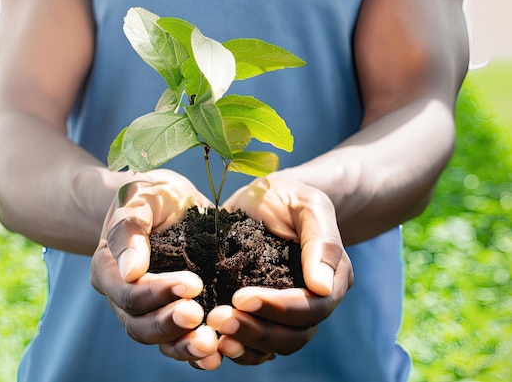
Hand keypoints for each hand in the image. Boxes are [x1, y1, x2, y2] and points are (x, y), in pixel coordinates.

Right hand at [90, 169, 222, 368]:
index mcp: (108, 269)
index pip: (128, 293)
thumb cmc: (152, 194)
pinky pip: (179, 342)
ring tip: (211, 345)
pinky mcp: (172, 315)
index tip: (192, 284)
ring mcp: (147, 311)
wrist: (169, 202)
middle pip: (139, 325)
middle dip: (169, 323)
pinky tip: (218, 354)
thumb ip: (129, 228)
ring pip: (159, 341)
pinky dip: (196, 353)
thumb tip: (130, 271)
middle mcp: (123, 297)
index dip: (157, 293)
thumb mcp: (140, 197)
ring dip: (184, 347)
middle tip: (199, 315)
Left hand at [209, 173, 353, 363]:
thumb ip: (321, 241)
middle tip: (219, 318)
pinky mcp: (261, 315)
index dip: (278, 308)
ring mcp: (287, 313)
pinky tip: (212, 340)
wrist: (264, 198)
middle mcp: (313, 302)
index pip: (312, 308)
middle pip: (294, 336)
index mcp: (331, 278)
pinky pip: (255, 346)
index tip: (240, 296)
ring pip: (274, 346)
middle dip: (256, 330)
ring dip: (244, 343)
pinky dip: (236, 348)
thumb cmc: (288, 196)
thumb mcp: (308, 205)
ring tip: (213, 331)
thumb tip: (322, 286)